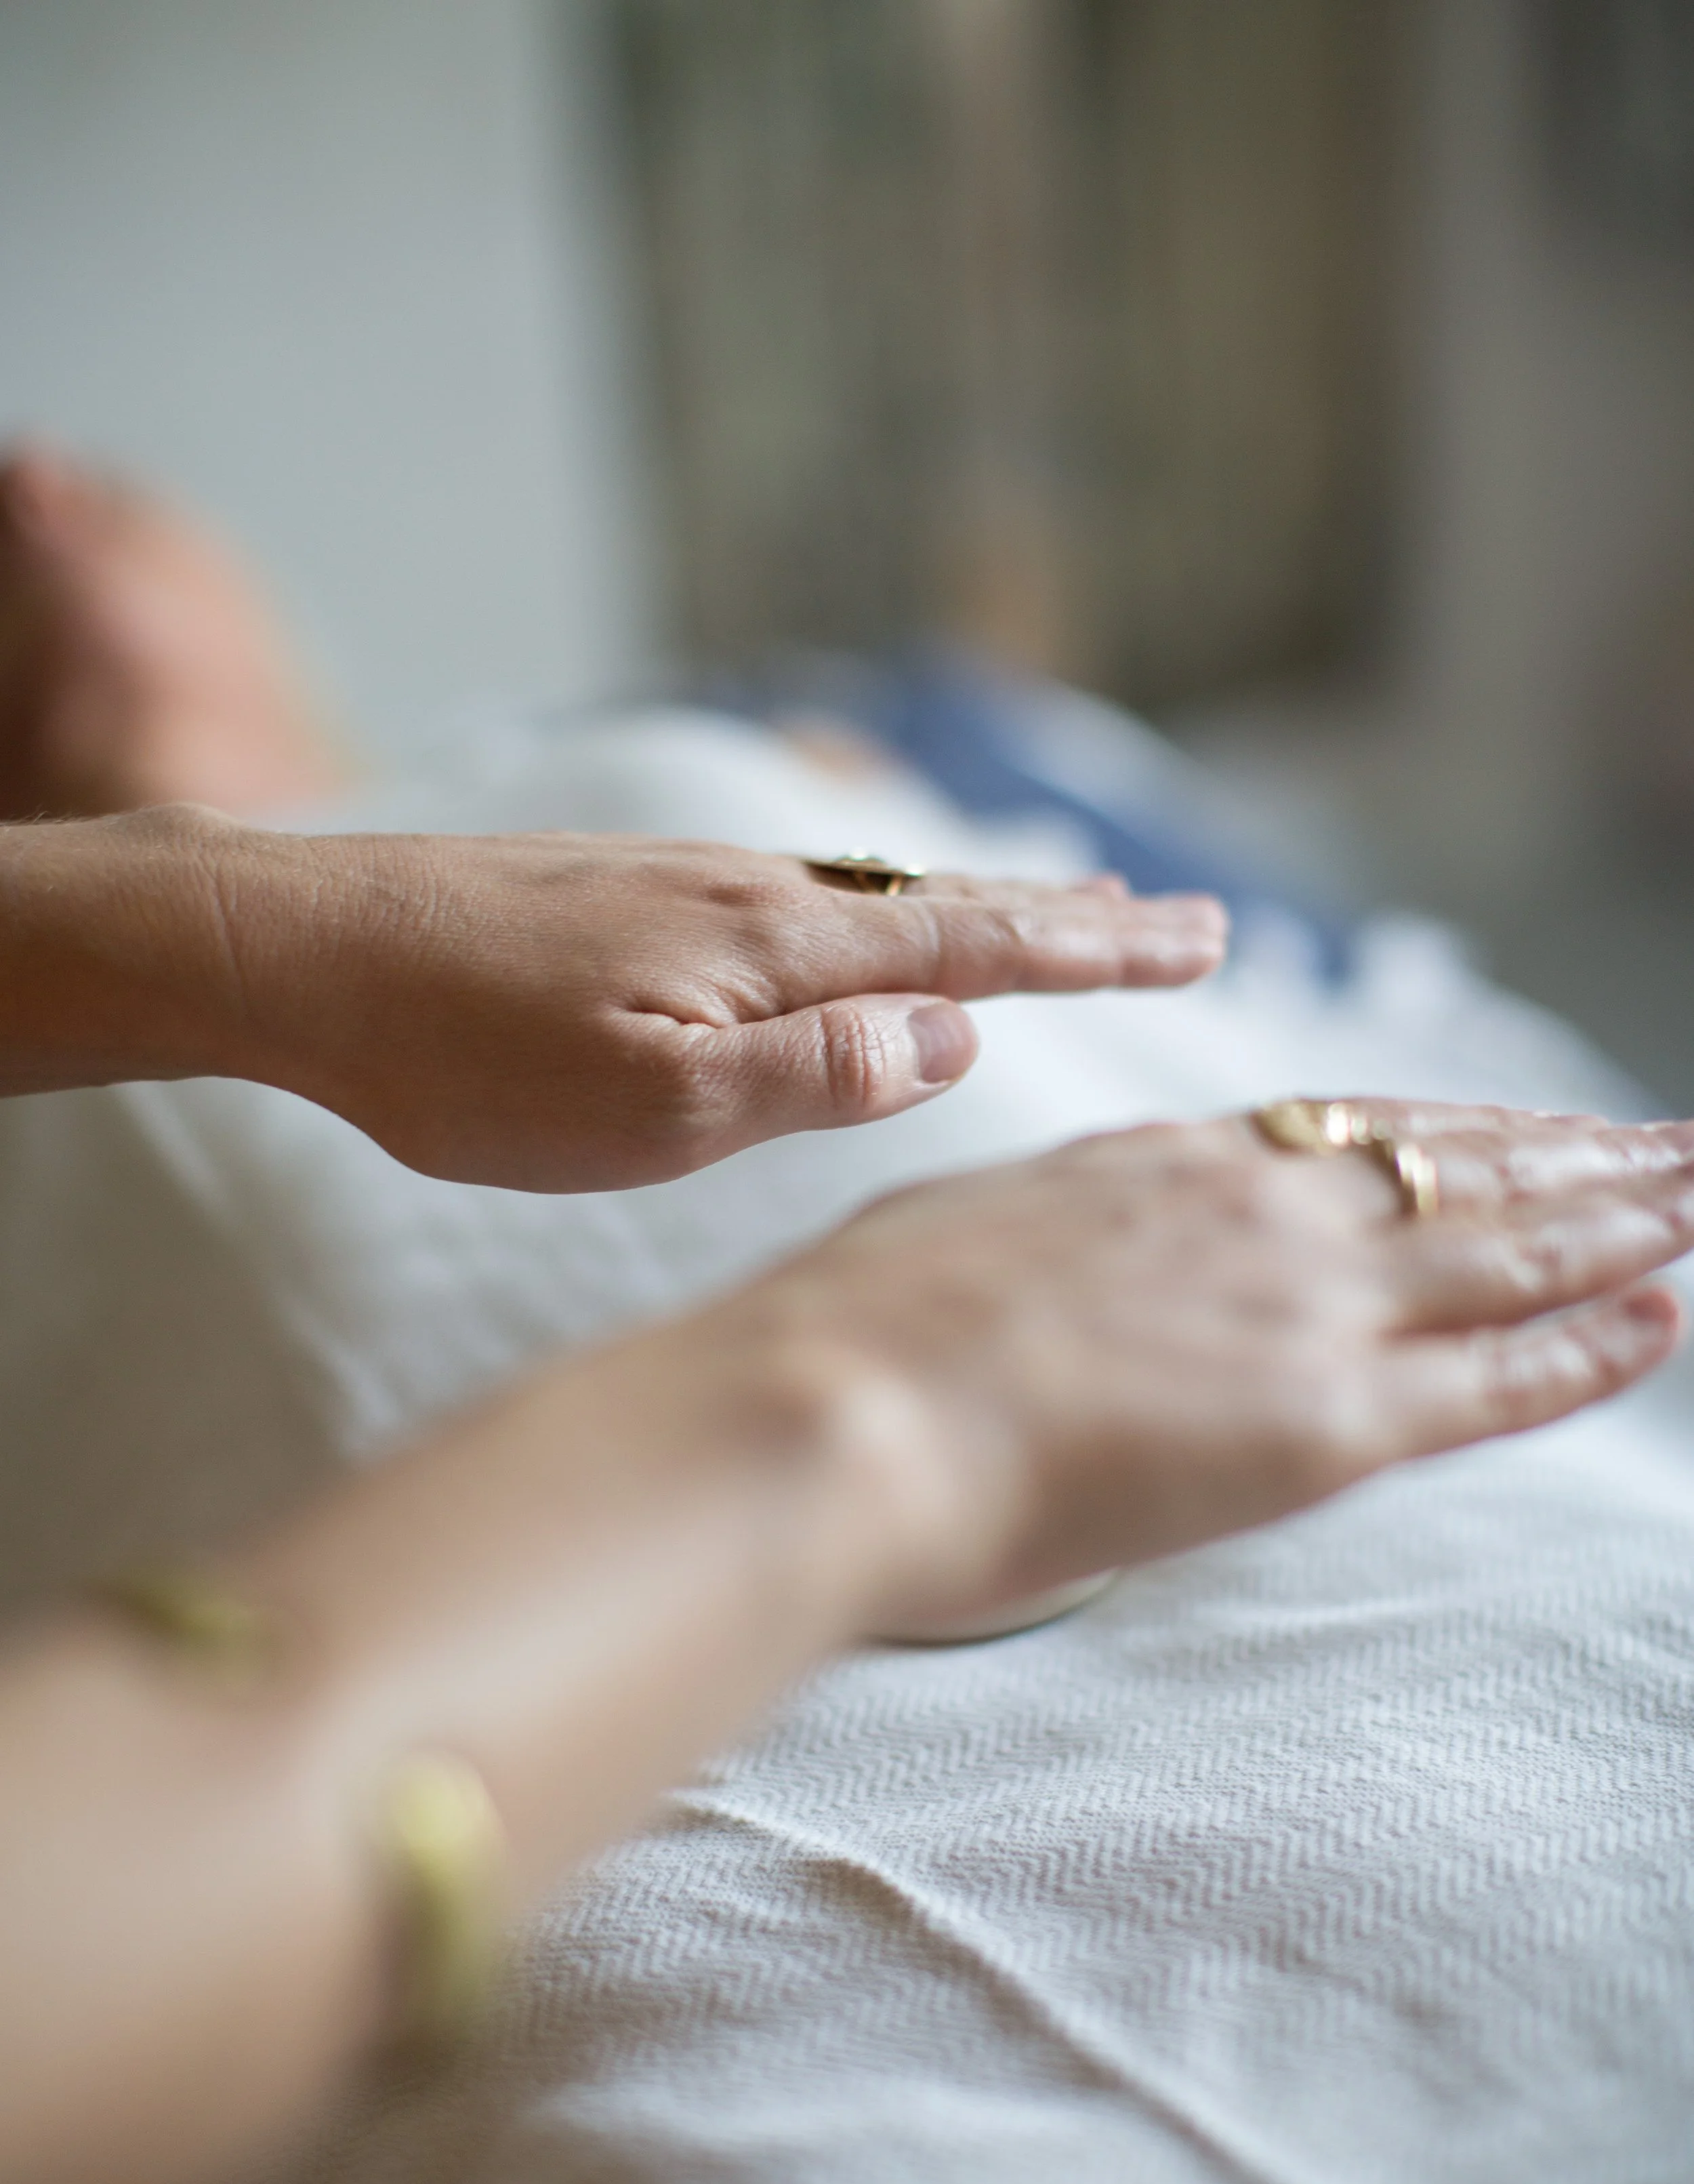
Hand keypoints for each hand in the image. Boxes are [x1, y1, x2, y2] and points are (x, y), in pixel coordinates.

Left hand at [233, 826, 1226, 1188]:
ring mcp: (692, 883)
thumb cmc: (462, 1054)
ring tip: (1061, 915)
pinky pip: (804, 899)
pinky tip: (867, 930)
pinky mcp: (633, 892)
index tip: (1204, 939)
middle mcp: (755, 894)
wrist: (302, 947)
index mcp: (778, 949)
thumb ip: (814, 1078)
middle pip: (950, 903)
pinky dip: (882, 913)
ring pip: (878, 897)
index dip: (1100, 949)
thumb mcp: (649, 1110)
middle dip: (1076, 918)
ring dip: (984, 911)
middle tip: (1183, 919)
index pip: (981, 946)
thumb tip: (955, 1040)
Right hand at [748, 1103, 1693, 1632]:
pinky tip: (1667, 1315)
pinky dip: (1594, 1347)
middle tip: (1668, 1143)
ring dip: (1625, 1223)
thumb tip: (1029, 1273)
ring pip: (1510, 1247)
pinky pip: (1500, 1375)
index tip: (1506, 1122)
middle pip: (1454, 1167)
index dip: (1442, 1127)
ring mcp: (1303, 1307)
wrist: (840, 1409)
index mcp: (1158, 1169)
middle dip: (1574, 1157)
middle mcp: (1255, 1213)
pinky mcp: (1330, 1420)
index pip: (1340, 1134)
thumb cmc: (852, 1343)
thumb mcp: (948, 1246)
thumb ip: (1029, 1251)